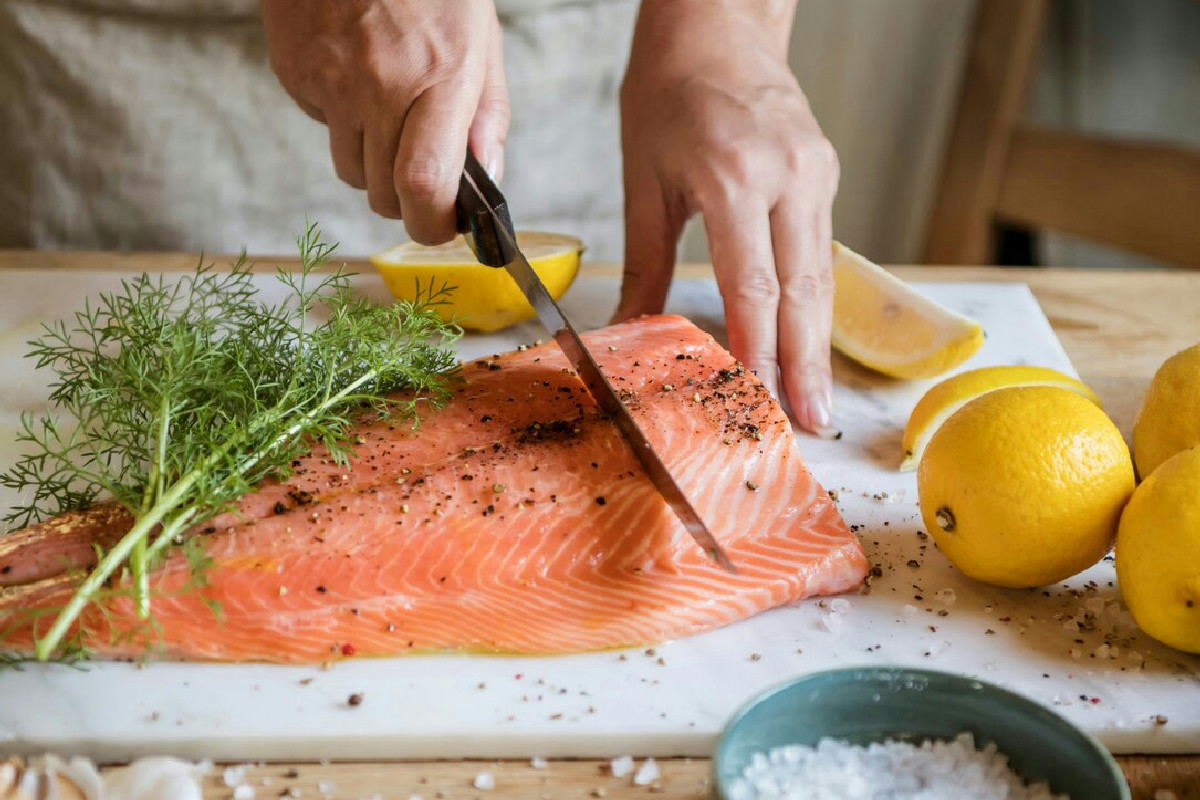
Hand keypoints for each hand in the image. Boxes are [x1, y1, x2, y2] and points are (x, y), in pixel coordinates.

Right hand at [259, 0, 509, 243]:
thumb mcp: (480, 39)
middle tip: (421, 171)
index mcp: (440, 77)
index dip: (432, 225)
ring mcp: (330, 82)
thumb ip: (487, 116)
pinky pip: (322, 131)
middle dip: (405, 200)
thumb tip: (487, 183)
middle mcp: (381, 85)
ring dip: (372, 163)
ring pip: (350, 173)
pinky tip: (355, 77)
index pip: (422, 187)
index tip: (444, 225)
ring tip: (388, 110)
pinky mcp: (294, 74)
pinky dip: (341, 123)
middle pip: (383, 195)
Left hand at [615, 0, 838, 432]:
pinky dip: (813, 300)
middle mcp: (789, 176)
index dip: (759, 349)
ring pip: (821, 275)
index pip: (754, 284)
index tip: (761, 399)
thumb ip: (643, 261)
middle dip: (806, 364)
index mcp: (736, 175)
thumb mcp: (643, 178)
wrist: (718, 22)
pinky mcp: (824, 172)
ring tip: (816, 399)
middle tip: (812, 423)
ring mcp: (815, 173)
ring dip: (817, 342)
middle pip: (803, 290)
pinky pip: (820, 248)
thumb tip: (630, 329)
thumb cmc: (669, 90)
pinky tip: (807, 340)